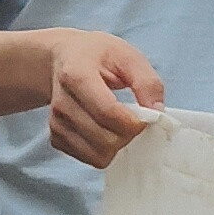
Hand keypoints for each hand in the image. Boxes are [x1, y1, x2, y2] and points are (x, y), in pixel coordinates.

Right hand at [46, 30, 163, 167]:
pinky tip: (106, 131)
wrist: (64, 58)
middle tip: (135, 120)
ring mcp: (56, 122)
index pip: (107, 112)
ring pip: (96, 155)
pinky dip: (104, 151)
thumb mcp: (127, 56)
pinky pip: (88, 159)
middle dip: (128, 135)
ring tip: (120, 125)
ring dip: (117, 146)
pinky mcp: (56, 137)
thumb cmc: (97, 55)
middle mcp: (61, 102)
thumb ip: (146, 81)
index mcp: (76, 75)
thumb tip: (157, 112)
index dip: (133, 122)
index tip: (146, 117)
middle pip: (103, 139)